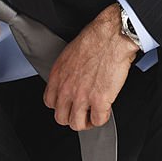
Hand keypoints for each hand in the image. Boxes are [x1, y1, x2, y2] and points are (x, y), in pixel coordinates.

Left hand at [43, 3, 139, 129]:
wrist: (112, 36)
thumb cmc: (96, 39)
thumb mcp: (70, 54)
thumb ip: (67, 71)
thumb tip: (73, 79)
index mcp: (58, 76)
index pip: (50, 102)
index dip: (60, 105)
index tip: (69, 104)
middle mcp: (66, 88)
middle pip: (61, 118)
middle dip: (72, 117)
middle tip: (82, 112)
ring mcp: (82, 97)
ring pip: (76, 124)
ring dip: (86, 122)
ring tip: (93, 115)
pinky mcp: (99, 101)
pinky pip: (97, 120)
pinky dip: (102, 118)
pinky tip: (105, 110)